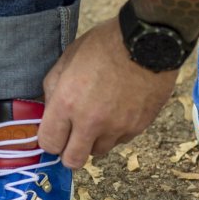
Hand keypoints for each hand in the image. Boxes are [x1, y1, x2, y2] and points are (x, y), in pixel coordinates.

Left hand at [38, 17, 176, 168]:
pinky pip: (121, 140)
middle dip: (69, 152)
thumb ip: (54, 88)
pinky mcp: (138, 127)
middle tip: (73, 138)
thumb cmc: (106, 43)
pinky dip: (116, 131)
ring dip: (95, 140)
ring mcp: (117, 127)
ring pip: (99, 152)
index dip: (50, 140)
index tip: (55, 133)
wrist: (150, 39)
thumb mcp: (69, 57)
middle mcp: (91, 121)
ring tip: (100, 117)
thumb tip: (50, 111)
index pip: (49, 144)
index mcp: (67, 102)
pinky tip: (119, 109)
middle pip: (73, 161)